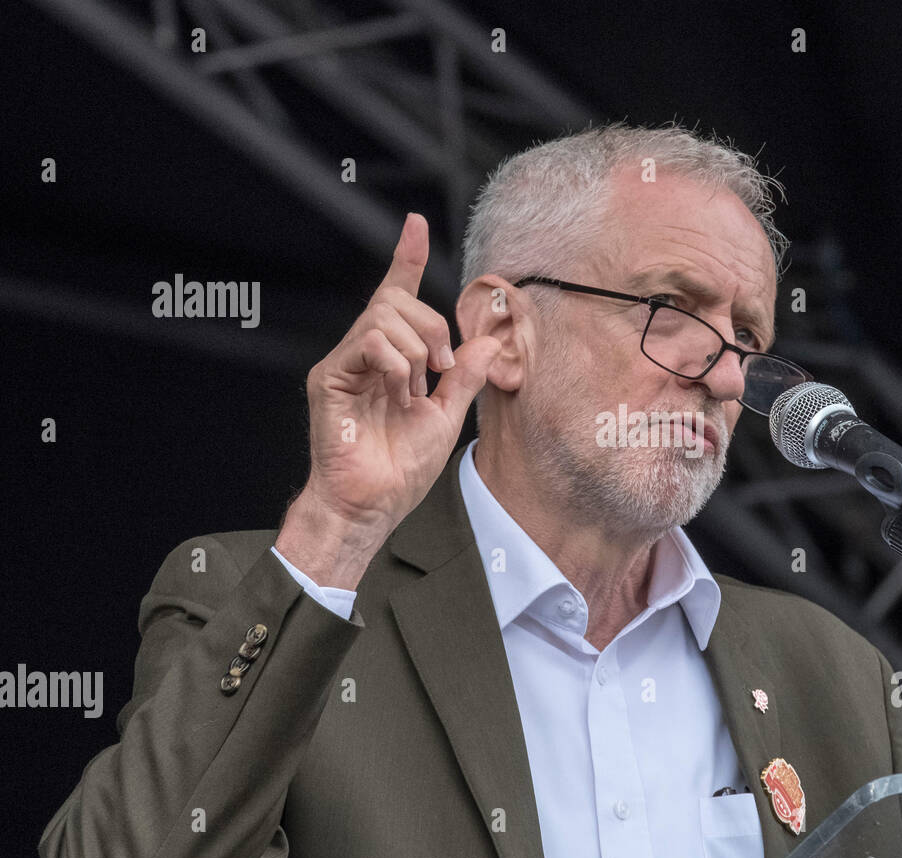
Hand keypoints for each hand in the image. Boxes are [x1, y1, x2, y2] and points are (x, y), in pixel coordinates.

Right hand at [276, 213, 500, 586]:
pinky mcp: (329, 377)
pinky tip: (397, 392)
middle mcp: (364, 355)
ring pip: (385, 317)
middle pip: (396, 300)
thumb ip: (465, 376)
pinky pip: (370, 342)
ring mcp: (344, 364)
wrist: (373, 503)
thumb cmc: (401, 468)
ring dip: (416, 352)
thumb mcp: (447, 415)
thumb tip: (487, 340)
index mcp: (390, 360)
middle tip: (442, 369)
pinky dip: (396, 363)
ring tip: (413, 391)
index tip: (415, 223)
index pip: (396, 297)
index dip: (406, 258)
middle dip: (431, 327)